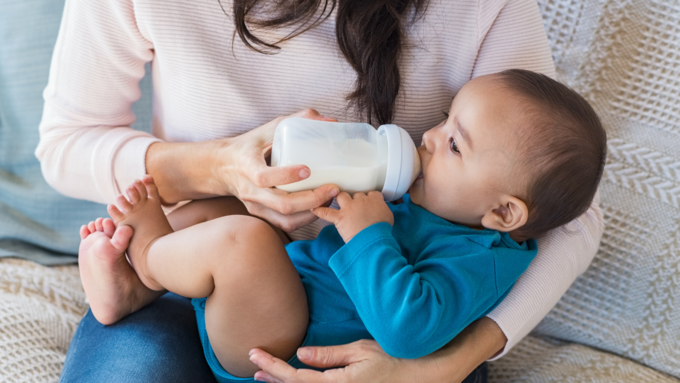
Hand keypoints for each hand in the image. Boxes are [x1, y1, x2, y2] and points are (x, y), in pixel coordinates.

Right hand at [217, 109, 339, 231]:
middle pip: (282, 204)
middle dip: (312, 199)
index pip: (264, 177)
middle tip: (333, 189)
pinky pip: (285, 224)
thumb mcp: (268, 128)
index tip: (308, 170)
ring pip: (286, 219)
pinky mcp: (261, 215)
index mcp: (247, 166)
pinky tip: (319, 207)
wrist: (223, 167)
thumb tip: (331, 120)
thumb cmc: (250, 145)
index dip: (286, 176)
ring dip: (312, 212)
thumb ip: (297, 120)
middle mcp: (250, 190)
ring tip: (330, 199)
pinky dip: (306, 219)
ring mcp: (255, 206)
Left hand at [248, 317, 506, 382]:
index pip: (295, 377)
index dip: (272, 366)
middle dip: (273, 379)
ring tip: (266, 377)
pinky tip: (297, 380)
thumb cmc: (395, 358)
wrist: (426, 375)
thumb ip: (328, 356)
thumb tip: (301, 354)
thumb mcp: (360, 351)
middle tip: (254, 368)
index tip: (254, 354)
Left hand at [312, 191, 393, 241]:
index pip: (371, 193)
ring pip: (342, 196)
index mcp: (374, 199)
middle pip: (356, 194)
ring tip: (340, 203)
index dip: (368, 198)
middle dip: (355, 200)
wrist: (374, 239)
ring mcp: (349, 208)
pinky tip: (314, 209)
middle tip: (356, 208)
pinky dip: (319, 211)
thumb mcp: (388, 216)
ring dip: (340, 199)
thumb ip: (383, 210)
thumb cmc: (382, 230)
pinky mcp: (340, 217)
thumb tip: (380, 211)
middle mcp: (361, 200)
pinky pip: (326, 212)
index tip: (368, 202)